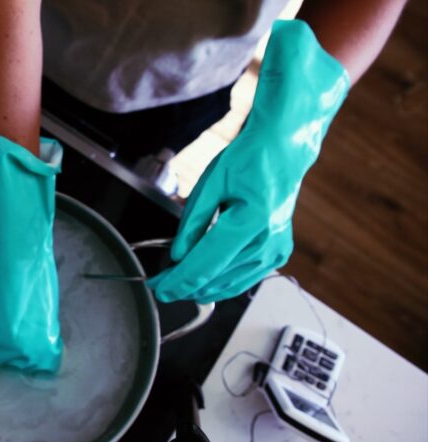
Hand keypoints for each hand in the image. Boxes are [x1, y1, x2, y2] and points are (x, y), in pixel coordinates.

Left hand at [149, 20, 348, 302]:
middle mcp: (267, 242)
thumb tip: (177, 257)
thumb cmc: (247, 161)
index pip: (206, 264)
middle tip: (160, 284)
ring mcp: (275, 251)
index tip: (158, 289)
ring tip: (177, 280)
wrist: (282, 152)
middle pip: (216, 279)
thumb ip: (192, 224)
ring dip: (202, 288)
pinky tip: (203, 278)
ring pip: (230, 285)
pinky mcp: (278, 254)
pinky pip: (244, 279)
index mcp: (250, 221)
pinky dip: (221, 281)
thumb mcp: (210, 185)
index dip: (179, 281)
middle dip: (185, 286)